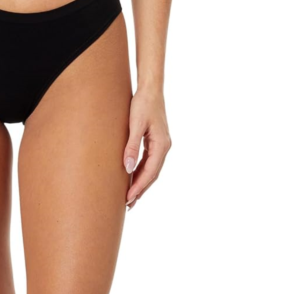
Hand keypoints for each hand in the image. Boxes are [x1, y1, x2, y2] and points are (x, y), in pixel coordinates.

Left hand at [123, 89, 171, 209]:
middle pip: (152, 174)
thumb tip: (128, 169)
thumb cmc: (142, 104)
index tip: (128, 199)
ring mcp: (161, 145)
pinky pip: (149, 162)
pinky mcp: (156, 142)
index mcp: (161, 144)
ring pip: (151, 170)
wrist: (150, 88)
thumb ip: (131, 147)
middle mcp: (164, 147)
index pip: (150, 172)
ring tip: (130, 198)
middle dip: (140, 190)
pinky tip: (132, 180)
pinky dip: (141, 173)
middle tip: (128, 205)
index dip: (139, 187)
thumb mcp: (135, 125)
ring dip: (141, 184)